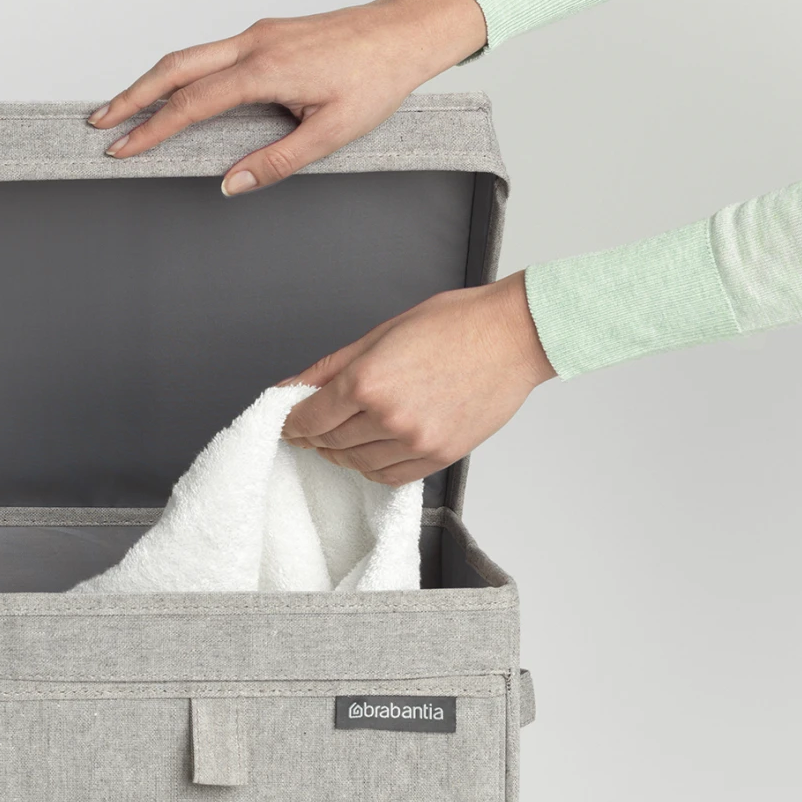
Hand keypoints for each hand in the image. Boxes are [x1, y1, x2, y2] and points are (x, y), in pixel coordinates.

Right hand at [88, 0, 486, 193]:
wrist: (404, 32)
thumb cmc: (376, 79)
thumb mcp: (331, 133)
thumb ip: (277, 162)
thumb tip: (231, 185)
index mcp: (266, 69)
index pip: (193, 104)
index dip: (152, 128)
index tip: (123, 148)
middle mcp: (254, 43)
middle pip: (175, 68)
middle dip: (133, 96)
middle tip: (101, 122)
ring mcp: (259, 33)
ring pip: (190, 55)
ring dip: (153, 81)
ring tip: (125, 107)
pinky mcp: (267, 33)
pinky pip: (212, 52)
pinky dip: (183, 72)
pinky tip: (177, 92)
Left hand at [280, 272, 555, 485]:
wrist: (513, 337)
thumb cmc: (454, 325)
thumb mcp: (380, 334)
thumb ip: (330, 367)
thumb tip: (292, 389)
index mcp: (367, 380)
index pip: (310, 417)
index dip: (292, 421)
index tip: (287, 421)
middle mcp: (388, 417)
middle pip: (330, 441)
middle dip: (313, 435)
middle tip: (308, 428)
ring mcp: (415, 441)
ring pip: (357, 463)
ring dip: (340, 454)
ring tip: (338, 439)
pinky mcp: (439, 456)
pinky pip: (390, 476)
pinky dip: (371, 468)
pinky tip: (368, 454)